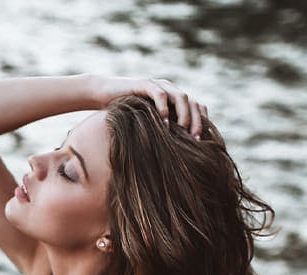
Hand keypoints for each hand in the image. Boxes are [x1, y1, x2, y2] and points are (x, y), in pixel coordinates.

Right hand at [91, 74, 207, 137]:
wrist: (103, 95)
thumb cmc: (125, 115)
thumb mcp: (147, 126)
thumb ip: (162, 133)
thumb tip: (175, 157)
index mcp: (174, 100)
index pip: (197, 107)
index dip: (203, 122)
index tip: (203, 142)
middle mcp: (170, 90)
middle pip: (193, 103)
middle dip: (197, 121)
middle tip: (196, 140)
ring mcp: (158, 86)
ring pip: (181, 97)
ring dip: (185, 115)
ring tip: (183, 131)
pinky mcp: (145, 84)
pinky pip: (160, 94)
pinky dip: (164, 108)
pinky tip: (164, 123)